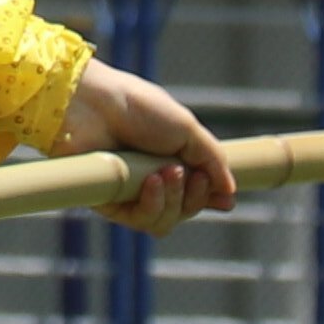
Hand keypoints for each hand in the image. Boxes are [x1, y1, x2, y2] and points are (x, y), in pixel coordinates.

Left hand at [69, 62, 239, 233]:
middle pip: (184, 210)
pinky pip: (139, 220)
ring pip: (165, 221)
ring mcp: (128, 191)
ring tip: (166, 172)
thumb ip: (212, 161)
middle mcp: (149, 178)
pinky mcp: (107, 201)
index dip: (209, 198)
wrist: (93, 102)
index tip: (223, 198)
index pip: (195, 192)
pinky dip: (152, 205)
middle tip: (192, 176)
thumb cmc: (137, 107)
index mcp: (169, 158)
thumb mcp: (187, 129)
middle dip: (195, 197)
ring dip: (174, 200)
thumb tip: (229, 192)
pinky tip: (151, 182)